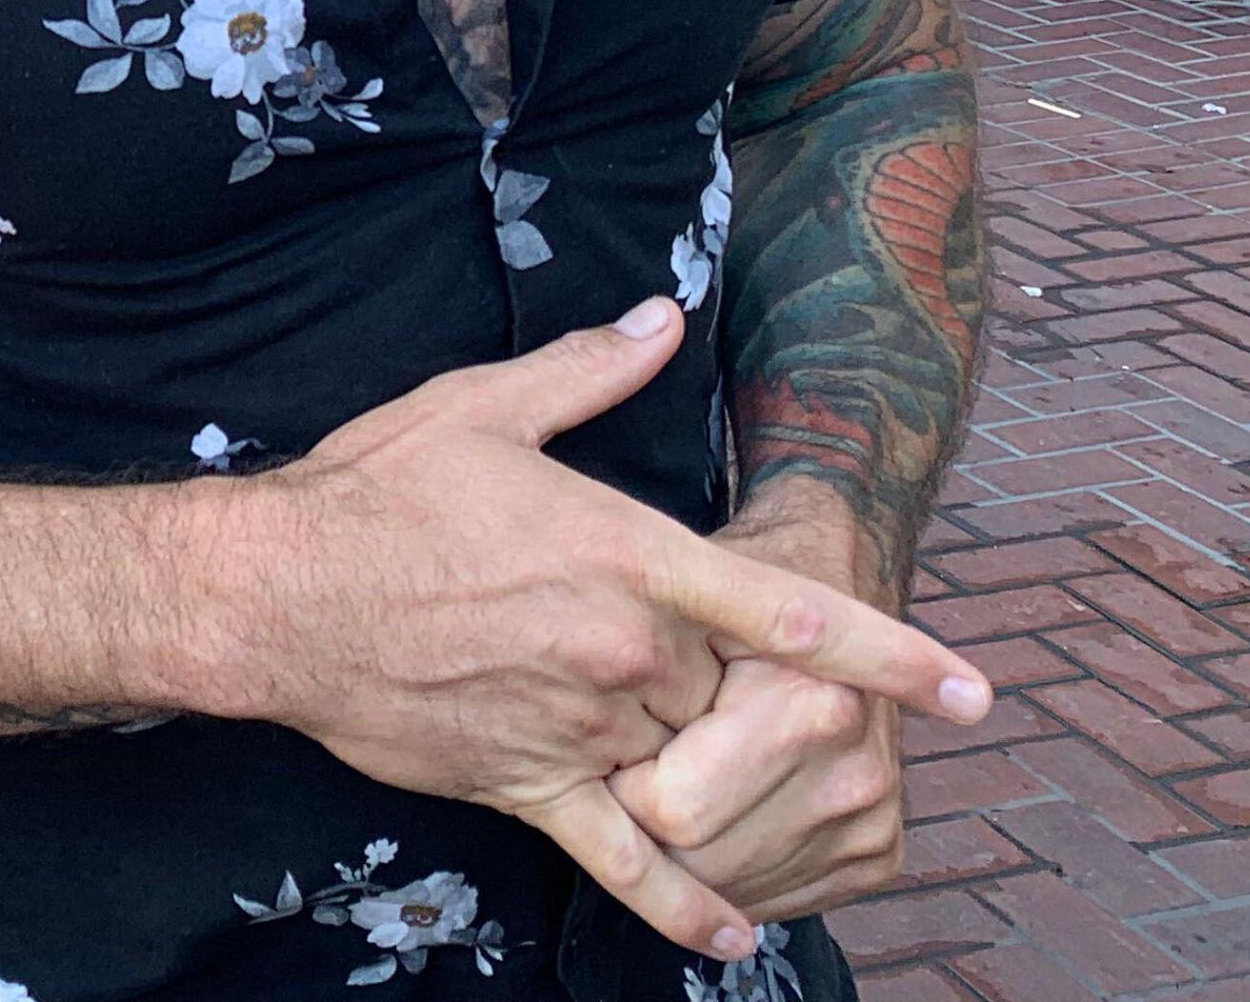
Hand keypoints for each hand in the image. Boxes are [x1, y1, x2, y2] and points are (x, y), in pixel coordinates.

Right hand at [174, 299, 987, 964]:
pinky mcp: (530, 786)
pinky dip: (683, 901)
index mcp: (629, 555)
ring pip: (690, 758)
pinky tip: (733, 931)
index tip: (975, 690)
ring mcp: (582, 729)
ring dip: (699, 750)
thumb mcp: (483, 408)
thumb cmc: (378, 491)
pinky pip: (625, 858)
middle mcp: (625, 652)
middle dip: (731, 678)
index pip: (791, 613)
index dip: (892, 655)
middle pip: (735, 688)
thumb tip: (663, 317)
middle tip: (674, 641)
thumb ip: (590, 369)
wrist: (275, 594)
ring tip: (667, 722)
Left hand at [604, 498, 908, 919]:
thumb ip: (637, 667)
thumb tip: (569, 728)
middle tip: (638, 763)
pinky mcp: (879, 853)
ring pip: (735, 888)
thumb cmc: (736, 579)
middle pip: (702, 857)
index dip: (622, 783)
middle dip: (648, 823)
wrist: (834, 572)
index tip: (613, 742)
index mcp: (810, 703)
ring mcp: (871, 817)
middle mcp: (854, 767)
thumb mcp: (678, 595)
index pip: (673, 810)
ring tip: (681, 780)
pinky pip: (776, 898)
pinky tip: (722, 814)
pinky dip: (734, 873)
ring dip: (690, 854)